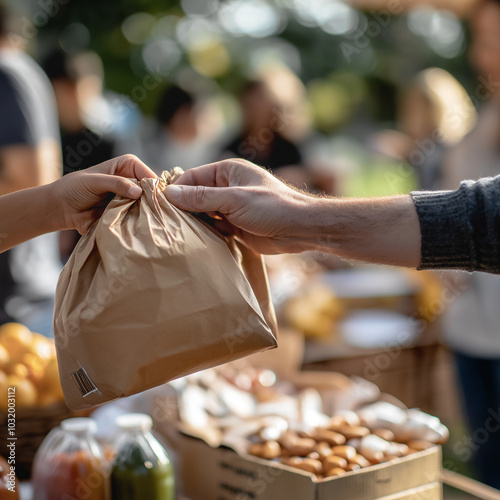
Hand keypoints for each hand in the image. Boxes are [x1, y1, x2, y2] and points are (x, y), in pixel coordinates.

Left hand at [52, 154, 156, 233]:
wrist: (61, 209)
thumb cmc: (74, 188)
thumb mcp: (94, 182)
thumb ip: (116, 184)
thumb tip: (138, 191)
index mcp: (126, 166)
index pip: (146, 173)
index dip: (151, 183)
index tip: (154, 196)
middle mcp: (131, 181)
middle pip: (149, 190)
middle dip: (151, 200)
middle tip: (153, 211)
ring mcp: (129, 199)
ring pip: (145, 205)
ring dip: (145, 212)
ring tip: (147, 220)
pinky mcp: (126, 214)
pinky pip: (137, 218)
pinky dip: (138, 222)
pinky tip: (140, 226)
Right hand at [165, 158, 313, 253]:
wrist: (299, 230)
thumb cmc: (272, 207)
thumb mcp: (234, 199)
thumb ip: (202, 197)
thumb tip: (170, 193)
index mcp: (227, 171)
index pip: (192, 178)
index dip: (176, 191)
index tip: (160, 206)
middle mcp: (227, 187)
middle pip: (195, 196)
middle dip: (183, 208)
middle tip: (165, 223)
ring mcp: (230, 208)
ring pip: (203, 213)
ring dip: (193, 222)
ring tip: (175, 234)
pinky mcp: (234, 226)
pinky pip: (212, 228)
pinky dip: (204, 233)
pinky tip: (193, 242)